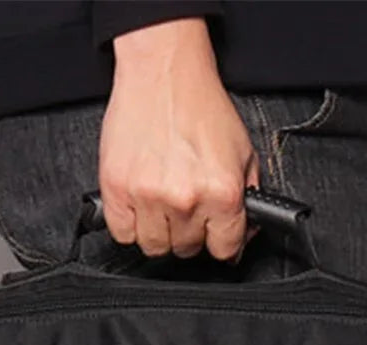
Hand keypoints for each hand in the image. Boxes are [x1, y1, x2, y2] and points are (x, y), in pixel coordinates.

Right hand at [99, 17, 261, 262]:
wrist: (163, 72)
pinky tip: (140, 204)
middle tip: (185, 206)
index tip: (214, 234)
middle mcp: (186, 199)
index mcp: (222, 192)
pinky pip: (123, 234)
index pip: (224, 249)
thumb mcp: (243, 151)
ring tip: (162, 204)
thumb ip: (248, 196)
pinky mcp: (117, 190)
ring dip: (159, 232)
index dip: (221, 242)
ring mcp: (148, 197)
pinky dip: (130, 224)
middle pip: (187, 249)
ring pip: (154, 246)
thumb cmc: (200, 105)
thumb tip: (245, 232)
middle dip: (189, 232)